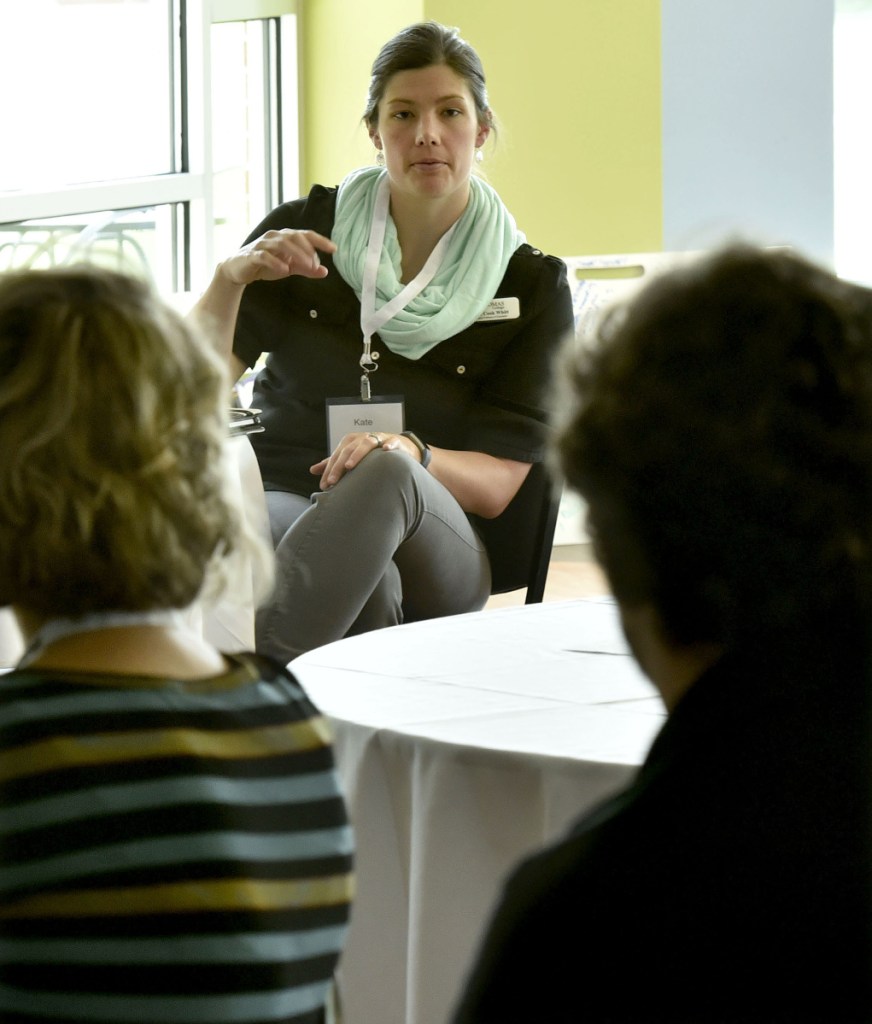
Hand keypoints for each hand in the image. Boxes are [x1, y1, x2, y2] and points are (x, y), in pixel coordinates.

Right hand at [219, 229, 336, 286]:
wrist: (239, 270)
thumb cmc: (265, 265)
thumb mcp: (289, 268)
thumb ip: (306, 269)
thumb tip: (325, 271)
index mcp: (286, 237)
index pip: (306, 235)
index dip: (320, 240)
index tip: (334, 249)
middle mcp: (275, 236)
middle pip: (294, 237)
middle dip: (308, 249)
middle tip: (316, 264)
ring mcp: (263, 244)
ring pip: (281, 244)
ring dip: (296, 254)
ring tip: (306, 265)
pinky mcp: (252, 255)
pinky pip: (265, 256)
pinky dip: (275, 262)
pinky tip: (285, 270)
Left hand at [310, 432, 415, 488]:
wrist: (398, 446)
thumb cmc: (371, 453)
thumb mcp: (350, 457)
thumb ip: (333, 463)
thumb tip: (312, 470)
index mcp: (351, 442)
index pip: (337, 455)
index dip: (330, 469)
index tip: (325, 485)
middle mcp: (362, 438)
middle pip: (348, 450)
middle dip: (338, 466)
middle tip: (332, 481)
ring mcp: (379, 439)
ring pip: (366, 444)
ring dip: (357, 454)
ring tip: (349, 466)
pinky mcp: (394, 442)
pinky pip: (392, 442)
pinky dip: (388, 445)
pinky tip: (385, 451)